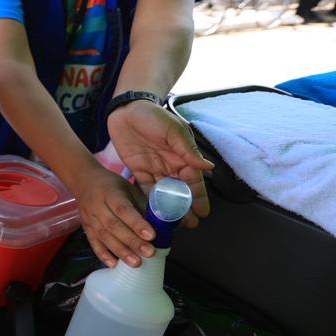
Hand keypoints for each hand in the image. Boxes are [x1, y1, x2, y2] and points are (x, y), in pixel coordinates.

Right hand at [71, 164, 156, 267]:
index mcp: (110, 193)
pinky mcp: (85, 228)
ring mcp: (89, 218)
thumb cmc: (112, 185)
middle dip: (132, 241)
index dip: (137, 223)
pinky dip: (103, 254)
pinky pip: (93, 243)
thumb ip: (142, 204)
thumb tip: (162, 223)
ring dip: (120, 251)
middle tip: (149, 253)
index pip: (123, 210)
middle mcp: (97, 206)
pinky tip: (114, 264)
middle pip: (114, 226)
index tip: (151, 236)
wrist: (84, 181)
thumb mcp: (128, 188)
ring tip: (136, 263)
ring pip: (104, 237)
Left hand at [107, 101, 212, 227]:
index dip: (198, 198)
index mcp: (182, 156)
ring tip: (173, 226)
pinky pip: (144, 188)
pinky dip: (148, 201)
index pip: (193, 181)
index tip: (203, 213)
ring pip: (163, 193)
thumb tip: (208, 166)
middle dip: (185, 208)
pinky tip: (151, 214)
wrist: (127, 109)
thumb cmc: (153, 116)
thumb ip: (188, 150)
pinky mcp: (137, 170)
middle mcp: (170, 165)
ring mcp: (154, 169)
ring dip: (168, 209)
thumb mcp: (173, 130)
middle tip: (189, 226)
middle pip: (179, 191)